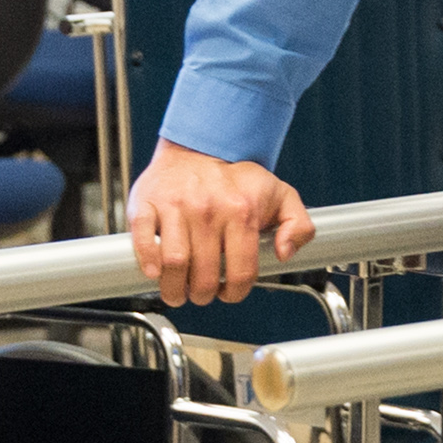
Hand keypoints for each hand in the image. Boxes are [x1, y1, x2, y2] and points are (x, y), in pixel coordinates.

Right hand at [125, 138, 315, 305]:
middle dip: (203, 295)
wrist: (197, 147)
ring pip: (174, 264)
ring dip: (175, 289)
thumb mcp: (280, 195)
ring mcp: (175, 206)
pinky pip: (144, 240)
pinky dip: (147, 262)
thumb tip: (286, 253)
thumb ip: (298, 224)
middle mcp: (208, 210)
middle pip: (204, 275)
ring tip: (178, 291)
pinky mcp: (146, 203)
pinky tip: (155, 272)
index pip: (241, 270)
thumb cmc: (236, 176)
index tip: (229, 293)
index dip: (236, 292)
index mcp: (241, 211)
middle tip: (201, 294)